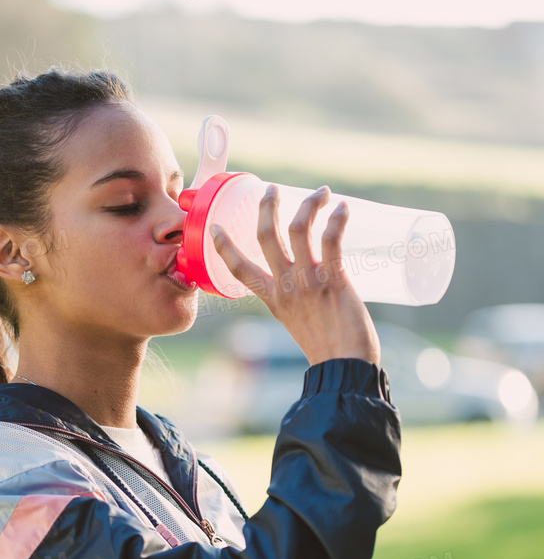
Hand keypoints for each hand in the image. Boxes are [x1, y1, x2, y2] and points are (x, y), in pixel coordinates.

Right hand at [210, 184, 380, 366]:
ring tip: (320, 193)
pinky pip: (331, 239)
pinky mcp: (333, 279)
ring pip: (298, 229)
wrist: (344, 368)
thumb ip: (297, 298)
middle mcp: (284, 286)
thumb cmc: (327, 348)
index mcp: (271, 298)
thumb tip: (313, 278)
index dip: (223, 245)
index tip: (214, 226)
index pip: (238, 268)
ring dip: (308, 204)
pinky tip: (342, 208)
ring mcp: (307, 281)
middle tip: (272, 190)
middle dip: (266, 206)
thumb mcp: (296, 321)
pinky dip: (336, 219)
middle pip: (265, 235)